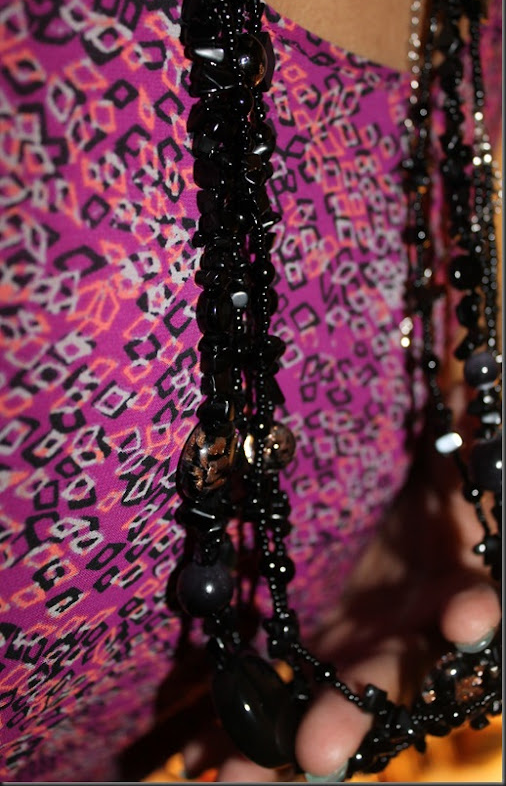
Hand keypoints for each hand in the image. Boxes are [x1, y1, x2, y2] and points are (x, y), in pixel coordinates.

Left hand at [196, 435, 499, 781]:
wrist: (388, 496)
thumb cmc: (421, 479)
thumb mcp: (438, 461)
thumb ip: (454, 442)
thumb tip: (462, 395)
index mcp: (447, 586)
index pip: (466, 606)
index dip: (469, 613)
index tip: (465, 617)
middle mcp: (403, 630)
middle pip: (386, 680)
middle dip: (351, 713)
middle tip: (315, 752)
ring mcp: (353, 647)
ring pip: (319, 703)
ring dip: (278, 742)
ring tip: (232, 783)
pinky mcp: (309, 647)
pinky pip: (270, 686)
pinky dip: (234, 722)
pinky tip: (194, 758)